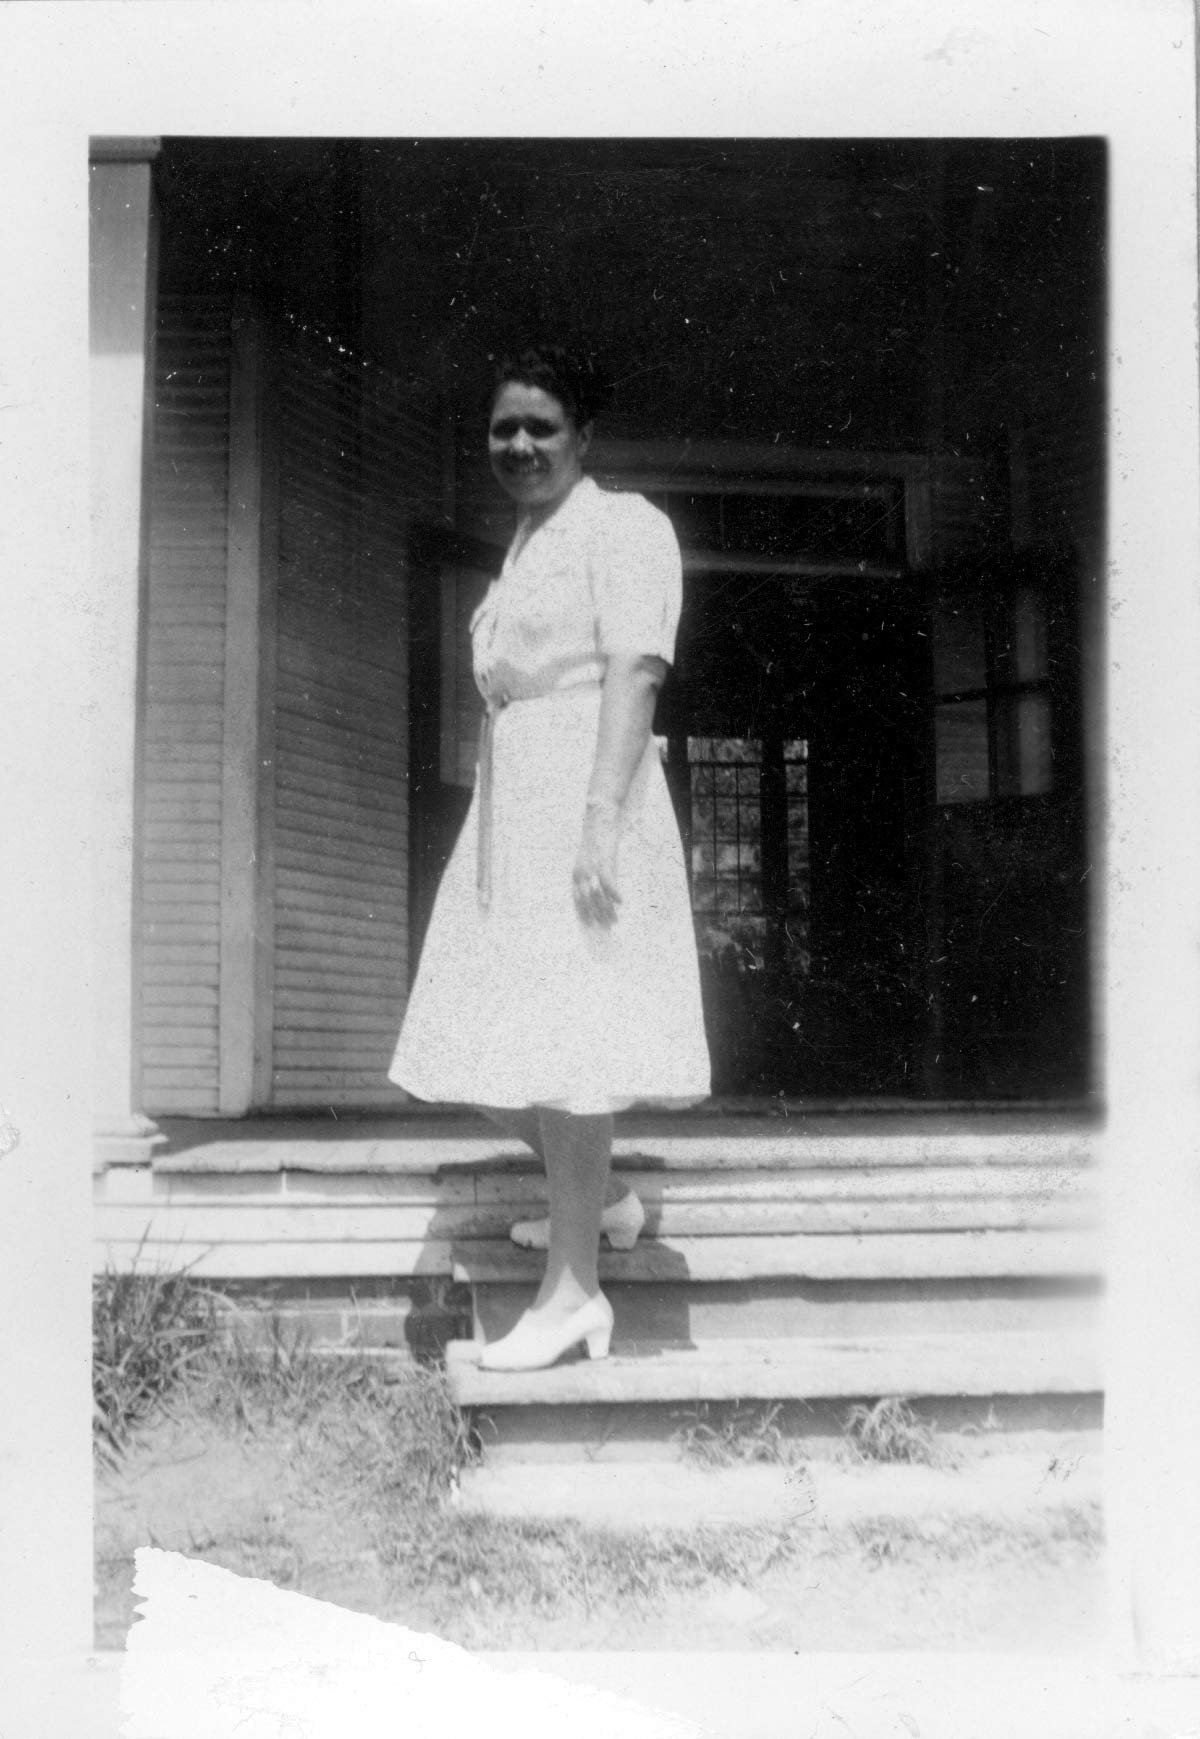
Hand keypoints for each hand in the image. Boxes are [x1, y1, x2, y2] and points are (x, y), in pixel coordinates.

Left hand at [573, 805, 621, 927]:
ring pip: (597, 895)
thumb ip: (600, 879)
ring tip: (614, 920)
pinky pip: (608, 883)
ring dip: (607, 910)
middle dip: (597, 916)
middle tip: (606, 927)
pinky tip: (621, 903)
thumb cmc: (599, 843)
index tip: (590, 925)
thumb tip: (609, 898)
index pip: (577, 900)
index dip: (584, 913)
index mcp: (576, 875)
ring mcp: (591, 869)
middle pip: (587, 901)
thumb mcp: (597, 863)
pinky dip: (614, 894)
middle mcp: (580, 874)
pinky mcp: (602, 862)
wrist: (599, 822)